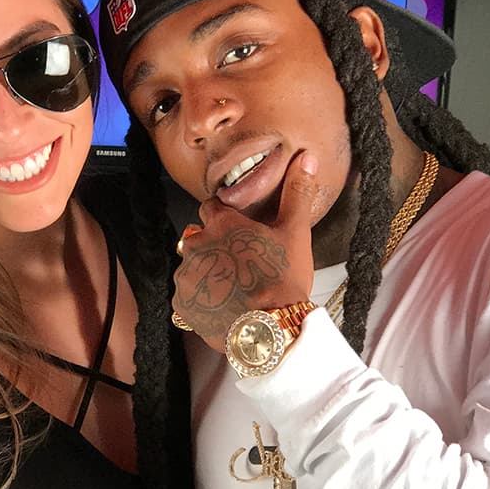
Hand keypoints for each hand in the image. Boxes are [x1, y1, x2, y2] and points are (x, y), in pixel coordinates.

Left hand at [172, 151, 327, 351]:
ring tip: (235, 289)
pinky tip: (224, 305)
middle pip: (200, 239)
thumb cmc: (283, 280)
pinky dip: (202, 300)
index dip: (227, 219)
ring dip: (207, 274)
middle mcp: (196, 245)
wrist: (271, 330)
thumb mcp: (295, 232)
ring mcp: (186, 276)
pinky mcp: (182, 304)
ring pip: (193, 267)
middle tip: (243, 266)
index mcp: (221, 223)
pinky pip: (188, 296)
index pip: (212, 208)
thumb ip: (297, 192)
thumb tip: (307, 158)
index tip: (241, 234)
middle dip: (216, 248)